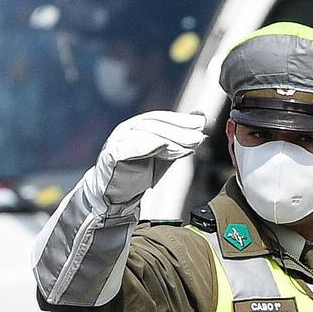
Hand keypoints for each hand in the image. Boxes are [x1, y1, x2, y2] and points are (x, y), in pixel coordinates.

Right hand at [93, 110, 208, 205]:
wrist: (114, 193)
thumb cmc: (136, 173)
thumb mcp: (162, 156)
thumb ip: (177, 144)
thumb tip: (198, 133)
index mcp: (139, 127)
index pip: (162, 118)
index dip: (182, 120)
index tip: (200, 123)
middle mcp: (128, 129)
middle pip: (156, 124)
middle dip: (179, 129)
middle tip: (198, 136)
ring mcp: (118, 140)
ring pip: (145, 134)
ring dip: (169, 139)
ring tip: (187, 146)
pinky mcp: (111, 155)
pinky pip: (128, 148)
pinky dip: (145, 145)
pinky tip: (162, 145)